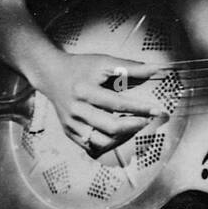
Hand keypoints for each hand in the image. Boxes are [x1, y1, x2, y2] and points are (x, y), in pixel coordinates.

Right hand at [38, 51, 165, 154]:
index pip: (117, 104)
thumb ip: (130, 67)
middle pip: (110, 127)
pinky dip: (108, 144)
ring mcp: (71, 124)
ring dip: (123, 138)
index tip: (156, 110)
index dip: (139, 108)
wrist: (51, 74)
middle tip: (147, 121)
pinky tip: (118, 135)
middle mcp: (76, 110)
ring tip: (133, 127)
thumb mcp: (104, 62)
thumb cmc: (80, 67)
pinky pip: (92, 147)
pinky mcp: (69, 132)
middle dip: (134, 126)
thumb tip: (156, 69)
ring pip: (102, 142)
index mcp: (84, 90)